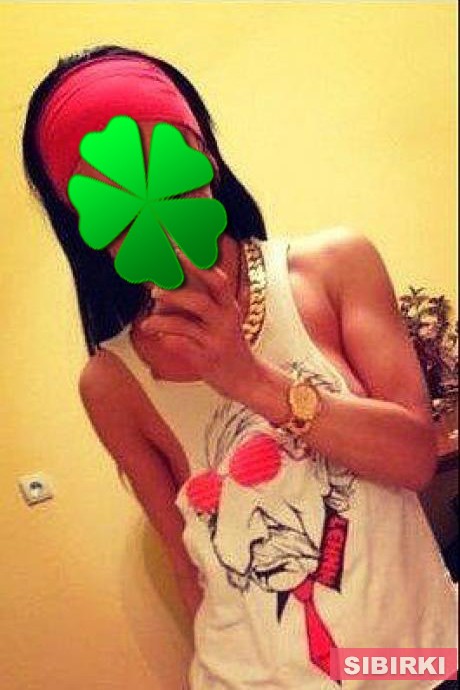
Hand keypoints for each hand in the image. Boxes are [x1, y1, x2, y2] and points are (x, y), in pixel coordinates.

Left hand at [139, 247, 259, 399]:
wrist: (246, 379)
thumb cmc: (227, 345)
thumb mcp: (223, 320)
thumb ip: (202, 302)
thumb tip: (166, 288)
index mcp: (229, 307)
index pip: (217, 280)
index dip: (197, 264)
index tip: (176, 250)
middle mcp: (226, 321)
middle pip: (201, 301)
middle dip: (175, 294)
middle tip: (154, 291)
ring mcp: (216, 341)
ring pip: (186, 325)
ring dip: (163, 319)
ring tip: (148, 320)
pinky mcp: (207, 359)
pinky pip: (181, 345)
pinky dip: (165, 339)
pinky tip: (155, 336)